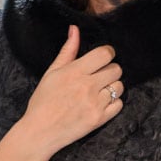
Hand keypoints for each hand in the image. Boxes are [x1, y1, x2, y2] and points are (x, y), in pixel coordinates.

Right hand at [21, 24, 123, 160]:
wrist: (40, 131)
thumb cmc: (43, 101)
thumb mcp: (52, 72)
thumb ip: (68, 51)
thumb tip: (75, 29)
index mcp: (75, 71)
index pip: (105, 54)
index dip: (107, 53)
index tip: (103, 58)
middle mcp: (88, 86)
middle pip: (116, 69)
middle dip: (110, 70)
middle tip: (100, 76)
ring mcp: (95, 103)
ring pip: (119, 87)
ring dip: (112, 87)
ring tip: (99, 91)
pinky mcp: (99, 119)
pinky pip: (119, 105)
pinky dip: (113, 103)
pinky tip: (101, 103)